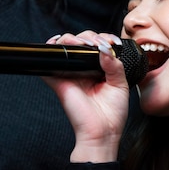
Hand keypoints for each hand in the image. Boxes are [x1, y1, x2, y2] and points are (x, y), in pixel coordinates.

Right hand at [43, 31, 129, 162]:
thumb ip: (114, 64)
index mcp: (97, 68)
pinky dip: (50, 48)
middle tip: (100, 45)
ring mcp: (69, 73)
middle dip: (90, 37)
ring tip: (86, 45)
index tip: (113, 42)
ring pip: (65, 45)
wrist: (102, 132)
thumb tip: (104, 48)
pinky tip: (59, 43)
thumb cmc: (111, 114)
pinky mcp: (58, 80)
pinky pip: (48, 61)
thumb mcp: (120, 84)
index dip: (103, 37)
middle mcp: (82, 68)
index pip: (96, 44)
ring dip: (74, 38)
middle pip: (80, 41)